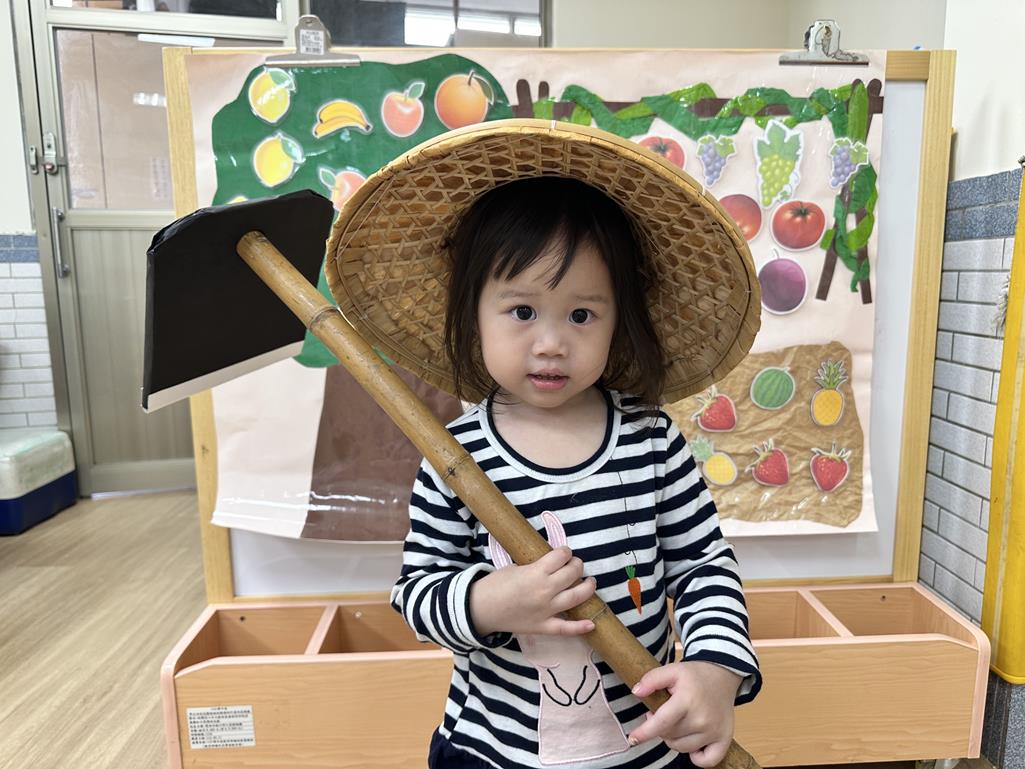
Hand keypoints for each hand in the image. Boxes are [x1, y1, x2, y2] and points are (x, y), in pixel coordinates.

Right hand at [470, 546, 596, 636]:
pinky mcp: (544, 626)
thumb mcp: (515, 568)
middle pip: (572, 574)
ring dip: (587, 587)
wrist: (480, 609)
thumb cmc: (495, 585)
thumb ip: (535, 568)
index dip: (565, 552)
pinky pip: (566, 629)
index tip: (564, 553)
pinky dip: (580, 628)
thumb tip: (551, 566)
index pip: (561, 556)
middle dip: (577, 565)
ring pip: (577, 597)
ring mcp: (547, 610)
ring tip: (589, 582)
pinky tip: (592, 624)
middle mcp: (545, 591)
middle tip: (574, 564)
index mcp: (536, 573)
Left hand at [627, 661, 742, 767]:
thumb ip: (652, 679)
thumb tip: (636, 692)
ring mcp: (714, 731)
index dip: (645, 732)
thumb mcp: (672, 670)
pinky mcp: (724, 739)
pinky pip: (707, 761)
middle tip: (663, 712)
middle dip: (660, 727)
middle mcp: (701, 719)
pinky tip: (693, 744)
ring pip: (682, 748)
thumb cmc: (695, 675)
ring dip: (674, 739)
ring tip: (677, 722)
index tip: (632, 738)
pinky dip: (697, 758)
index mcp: (687, 700)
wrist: (723, 676)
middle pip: (669, 735)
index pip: (662, 722)